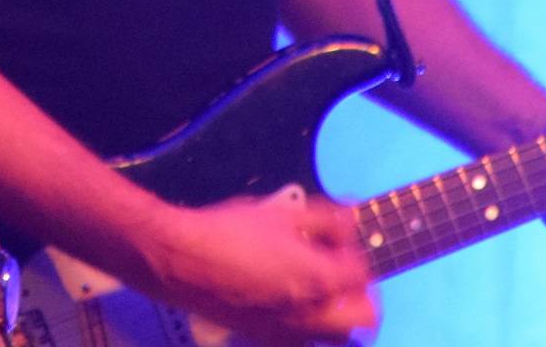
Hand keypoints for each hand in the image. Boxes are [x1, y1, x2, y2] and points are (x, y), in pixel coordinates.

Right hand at [146, 193, 377, 345]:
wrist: (182, 260)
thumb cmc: (228, 232)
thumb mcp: (281, 213)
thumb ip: (326, 219)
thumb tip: (350, 220)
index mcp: (318, 278)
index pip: (361, 275)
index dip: (357, 254)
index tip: (344, 242)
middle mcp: (310, 314)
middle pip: (363, 320)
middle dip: (362, 296)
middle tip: (346, 274)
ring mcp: (288, 333)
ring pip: (337, 340)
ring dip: (341, 319)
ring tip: (326, 295)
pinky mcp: (265, 339)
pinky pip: (303, 345)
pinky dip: (310, 332)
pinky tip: (295, 309)